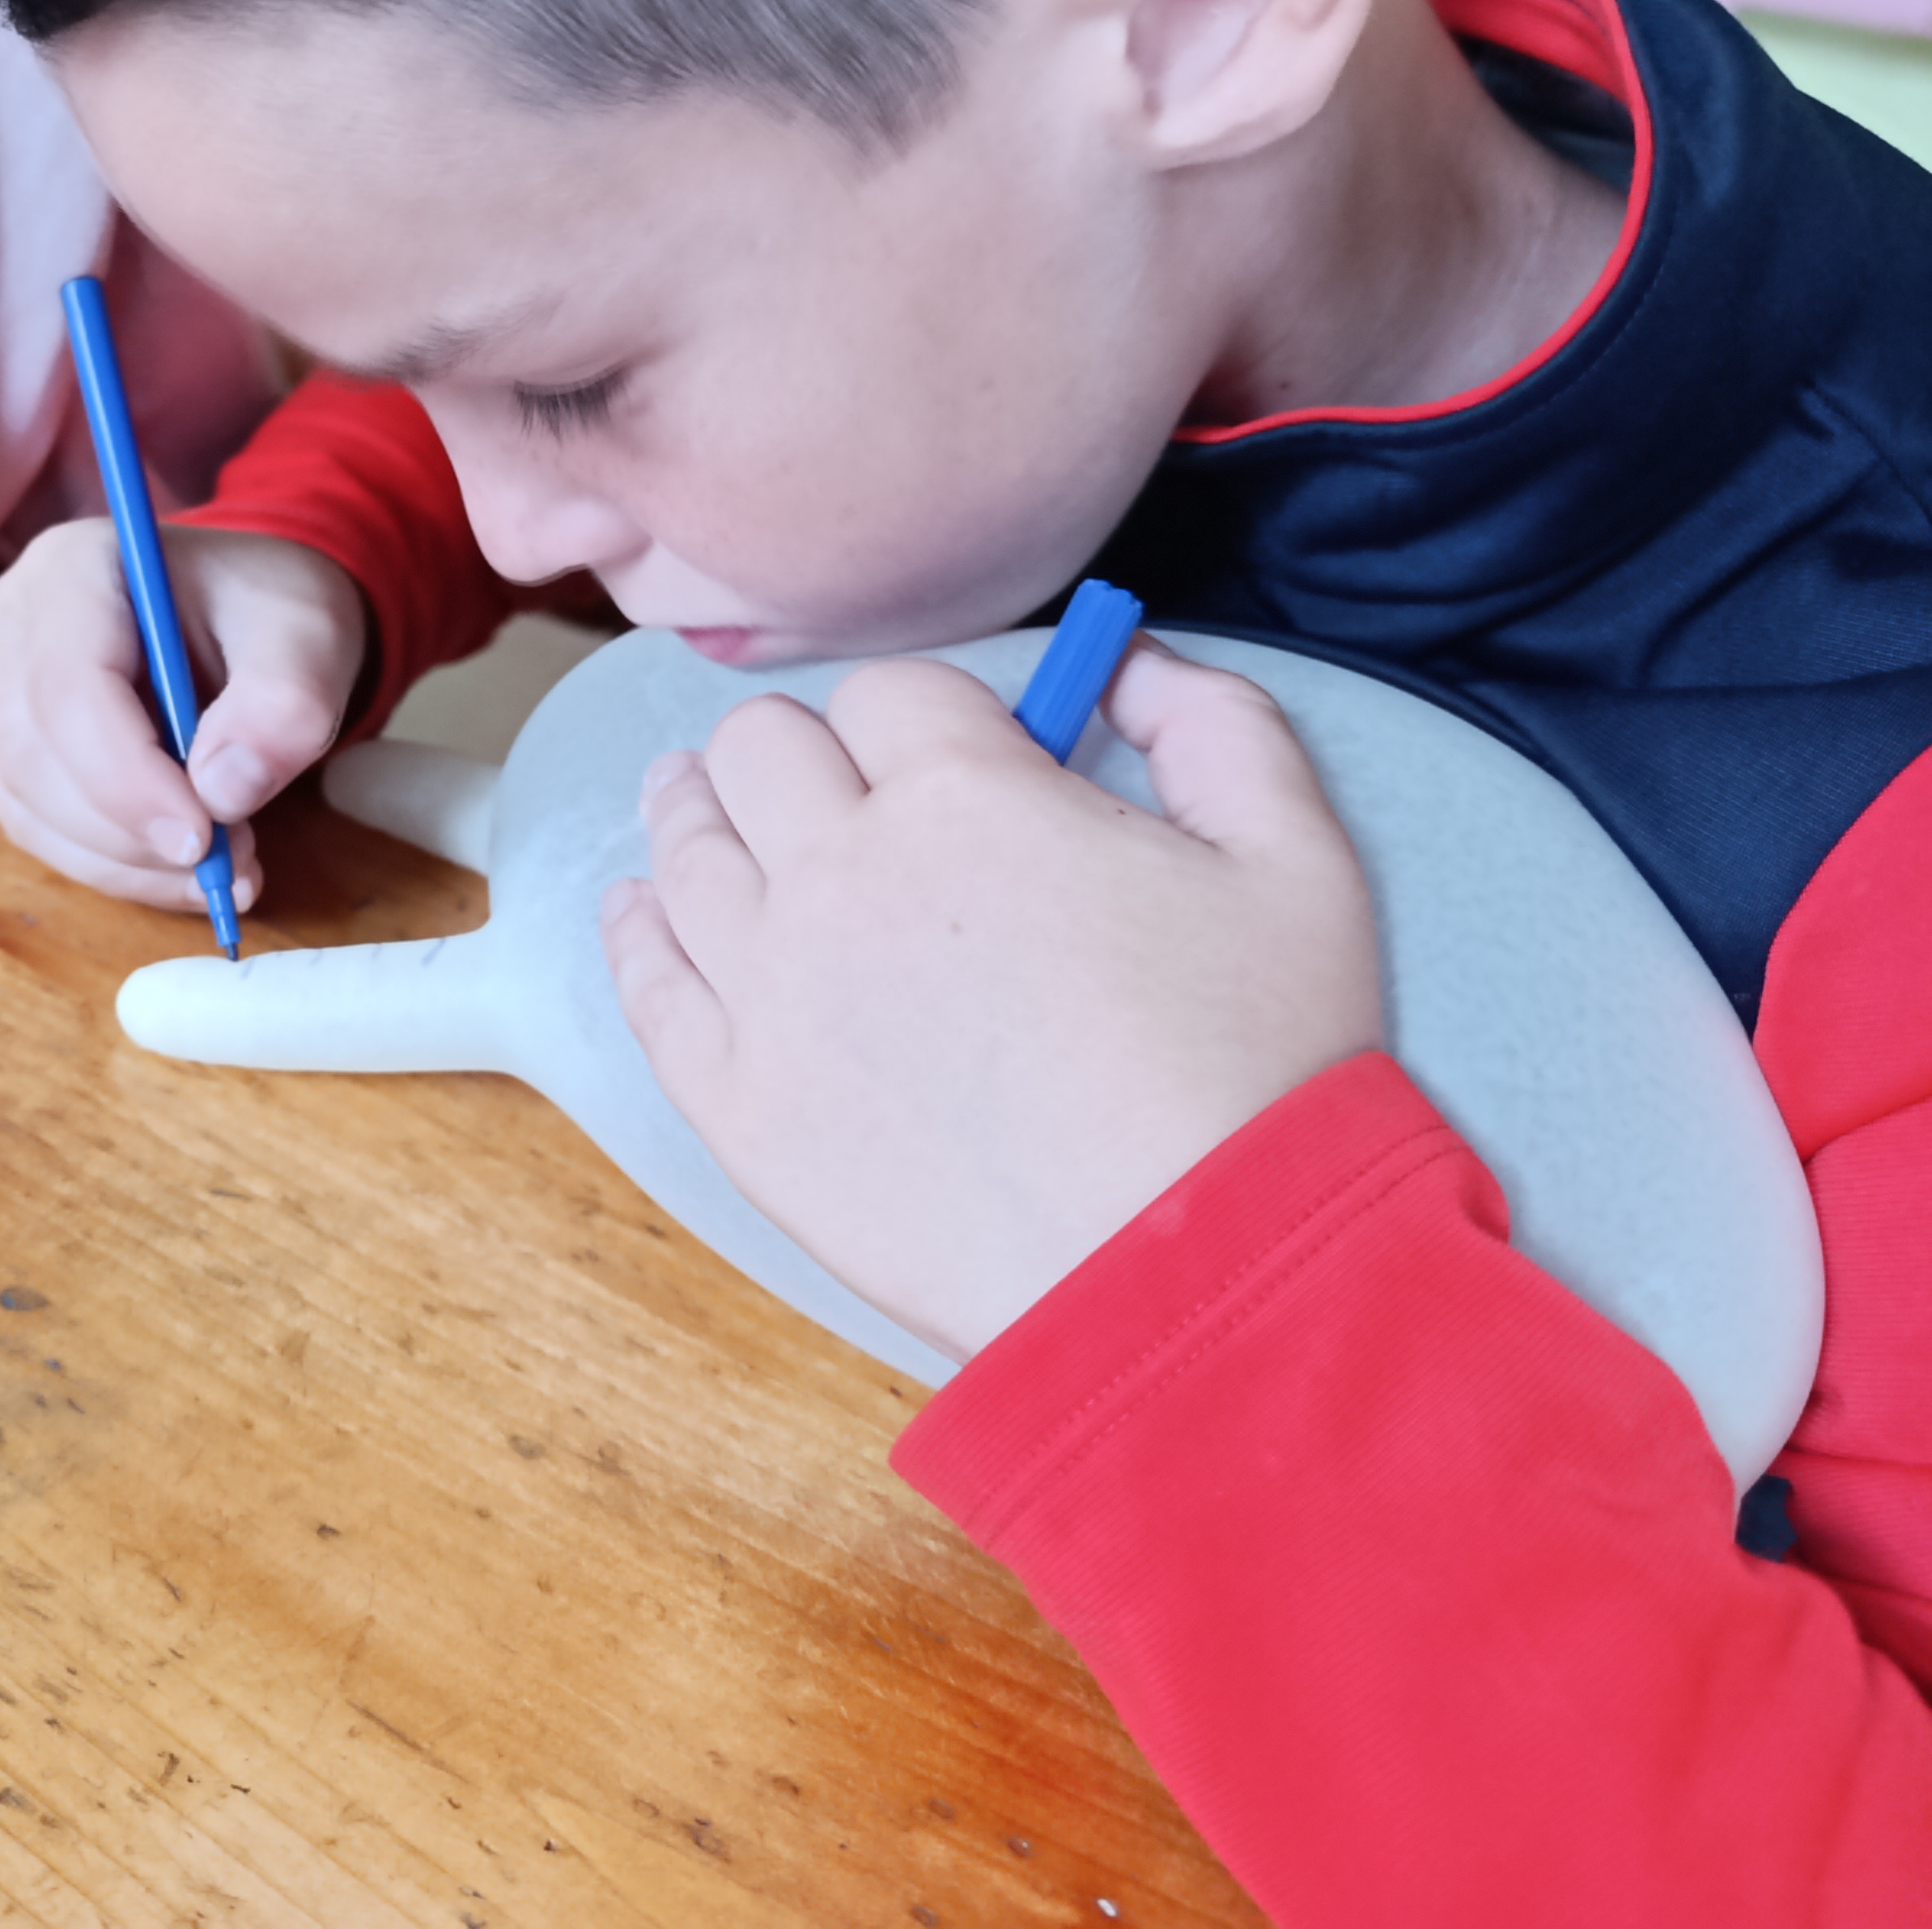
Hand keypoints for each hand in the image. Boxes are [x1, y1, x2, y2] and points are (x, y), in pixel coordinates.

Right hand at [0, 518, 368, 912]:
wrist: (249, 619)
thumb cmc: (268, 613)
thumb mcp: (307, 638)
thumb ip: (284, 703)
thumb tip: (224, 792)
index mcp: (73, 568)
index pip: (69, 688)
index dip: (127, 778)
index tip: (204, 838)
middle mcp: (14, 625)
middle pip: (36, 755)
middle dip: (132, 832)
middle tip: (232, 861)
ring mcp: (1, 691)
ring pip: (32, 806)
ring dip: (128, 862)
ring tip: (228, 865)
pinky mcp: (14, 752)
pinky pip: (43, 831)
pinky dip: (117, 868)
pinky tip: (185, 870)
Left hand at [601, 638, 1381, 1364]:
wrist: (1191, 1268)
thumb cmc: (1252, 1070)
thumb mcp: (1295, 859)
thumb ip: (1218, 725)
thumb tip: (1138, 664)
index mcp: (961, 797)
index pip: (890, 692)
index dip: (923, 712)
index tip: (954, 753)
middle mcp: (838, 873)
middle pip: (760, 749)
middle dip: (803, 748)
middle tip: (828, 776)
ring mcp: (770, 988)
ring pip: (687, 850)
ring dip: (700, 810)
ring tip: (702, 800)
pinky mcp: (737, 1099)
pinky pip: (648, 983)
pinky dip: (637, 930)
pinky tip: (642, 908)